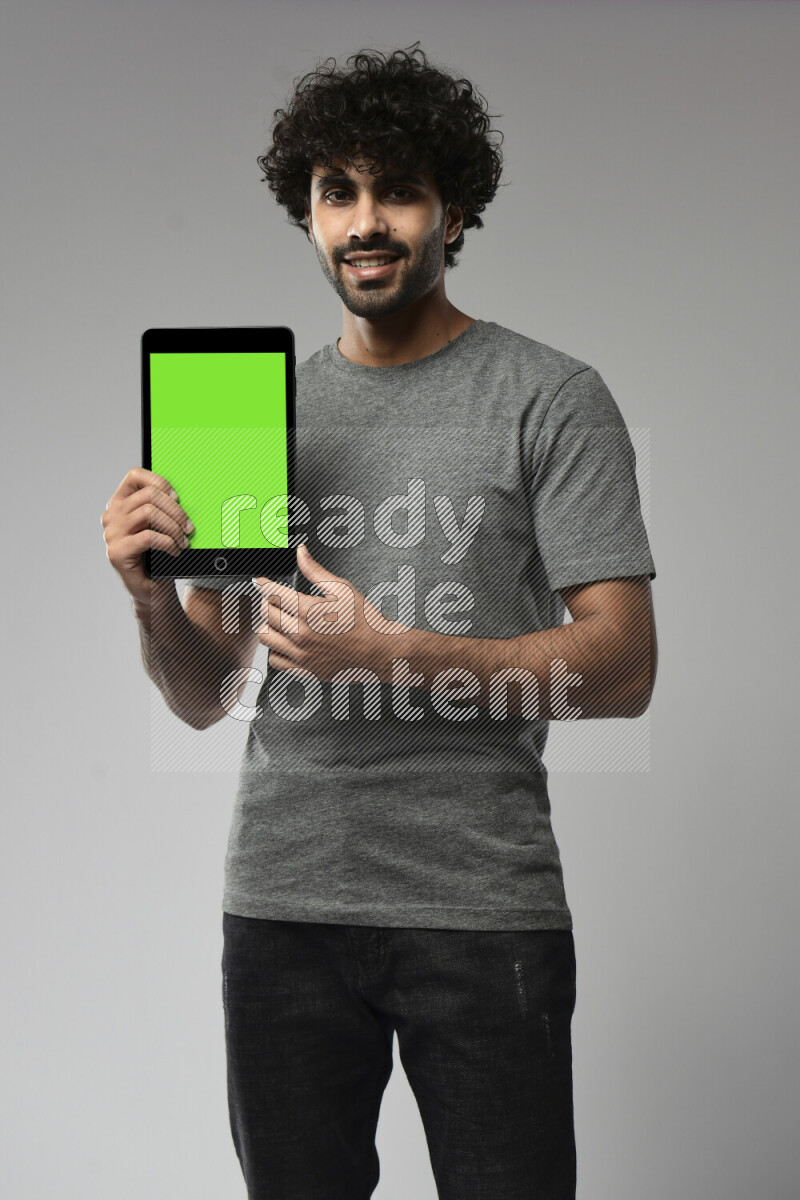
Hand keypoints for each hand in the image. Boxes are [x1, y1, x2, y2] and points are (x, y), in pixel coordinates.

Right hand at [101, 467, 193, 605]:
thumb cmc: (158, 555)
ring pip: (149, 513)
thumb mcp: (159, 526)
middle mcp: (112, 516)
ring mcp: (112, 534)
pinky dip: (168, 542)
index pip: (135, 475)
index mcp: (120, 503)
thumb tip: (181, 494)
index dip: (159, 482)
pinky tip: (175, 551)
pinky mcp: (117, 552)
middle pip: (148, 495)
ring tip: (183, 541)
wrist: (152, 590)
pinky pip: (148, 536)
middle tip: (189, 527)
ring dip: (173, 527)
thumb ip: (161, 507)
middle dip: (176, 510)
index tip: (177, 498)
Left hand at [254, 543, 408, 682]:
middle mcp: (301, 634)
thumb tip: (301, 553)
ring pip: (265, 636)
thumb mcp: (341, 588)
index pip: (272, 593)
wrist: (380, 651)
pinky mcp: (304, 669)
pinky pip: (275, 660)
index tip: (260, 581)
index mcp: (309, 611)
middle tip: (277, 599)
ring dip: (269, 625)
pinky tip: (287, 641)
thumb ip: (315, 570)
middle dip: (268, 602)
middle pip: (265, 613)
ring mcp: (301, 654)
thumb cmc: (365, 621)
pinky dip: (276, 649)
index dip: (263, 584)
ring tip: (282, 620)